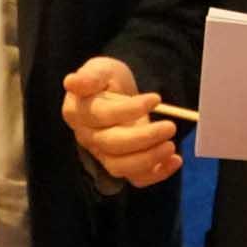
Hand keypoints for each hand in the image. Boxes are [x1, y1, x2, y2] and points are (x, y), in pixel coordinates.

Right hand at [61, 58, 181, 186]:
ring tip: (171, 146)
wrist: (115, 95)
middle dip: (143, 138)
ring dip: (149, 159)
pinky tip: (175, 161)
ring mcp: (102, 154)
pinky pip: (135, 177)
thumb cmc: (106, 80)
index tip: (156, 98)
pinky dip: (156, 174)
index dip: (129, 109)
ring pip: (120, 167)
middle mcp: (87, 137)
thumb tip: (71, 82)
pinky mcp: (119, 164)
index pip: (102, 115)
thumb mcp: (100, 69)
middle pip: (112, 145)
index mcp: (78, 112)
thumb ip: (90, 76)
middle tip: (170, 127)